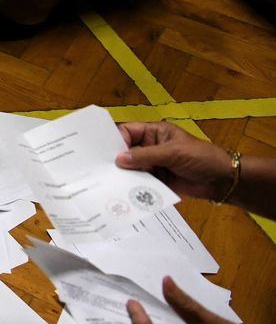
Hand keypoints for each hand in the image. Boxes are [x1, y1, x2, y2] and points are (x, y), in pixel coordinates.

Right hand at [116, 121, 235, 201]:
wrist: (222, 180)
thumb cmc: (201, 158)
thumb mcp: (173, 153)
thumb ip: (145, 156)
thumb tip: (119, 160)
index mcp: (155, 133)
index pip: (128, 131)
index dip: (116, 139)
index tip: (105, 152)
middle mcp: (151, 147)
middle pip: (127, 151)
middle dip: (117, 159)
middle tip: (100, 168)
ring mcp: (154, 164)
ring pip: (132, 168)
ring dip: (124, 174)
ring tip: (109, 182)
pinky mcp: (157, 180)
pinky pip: (140, 182)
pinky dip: (133, 186)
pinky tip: (123, 191)